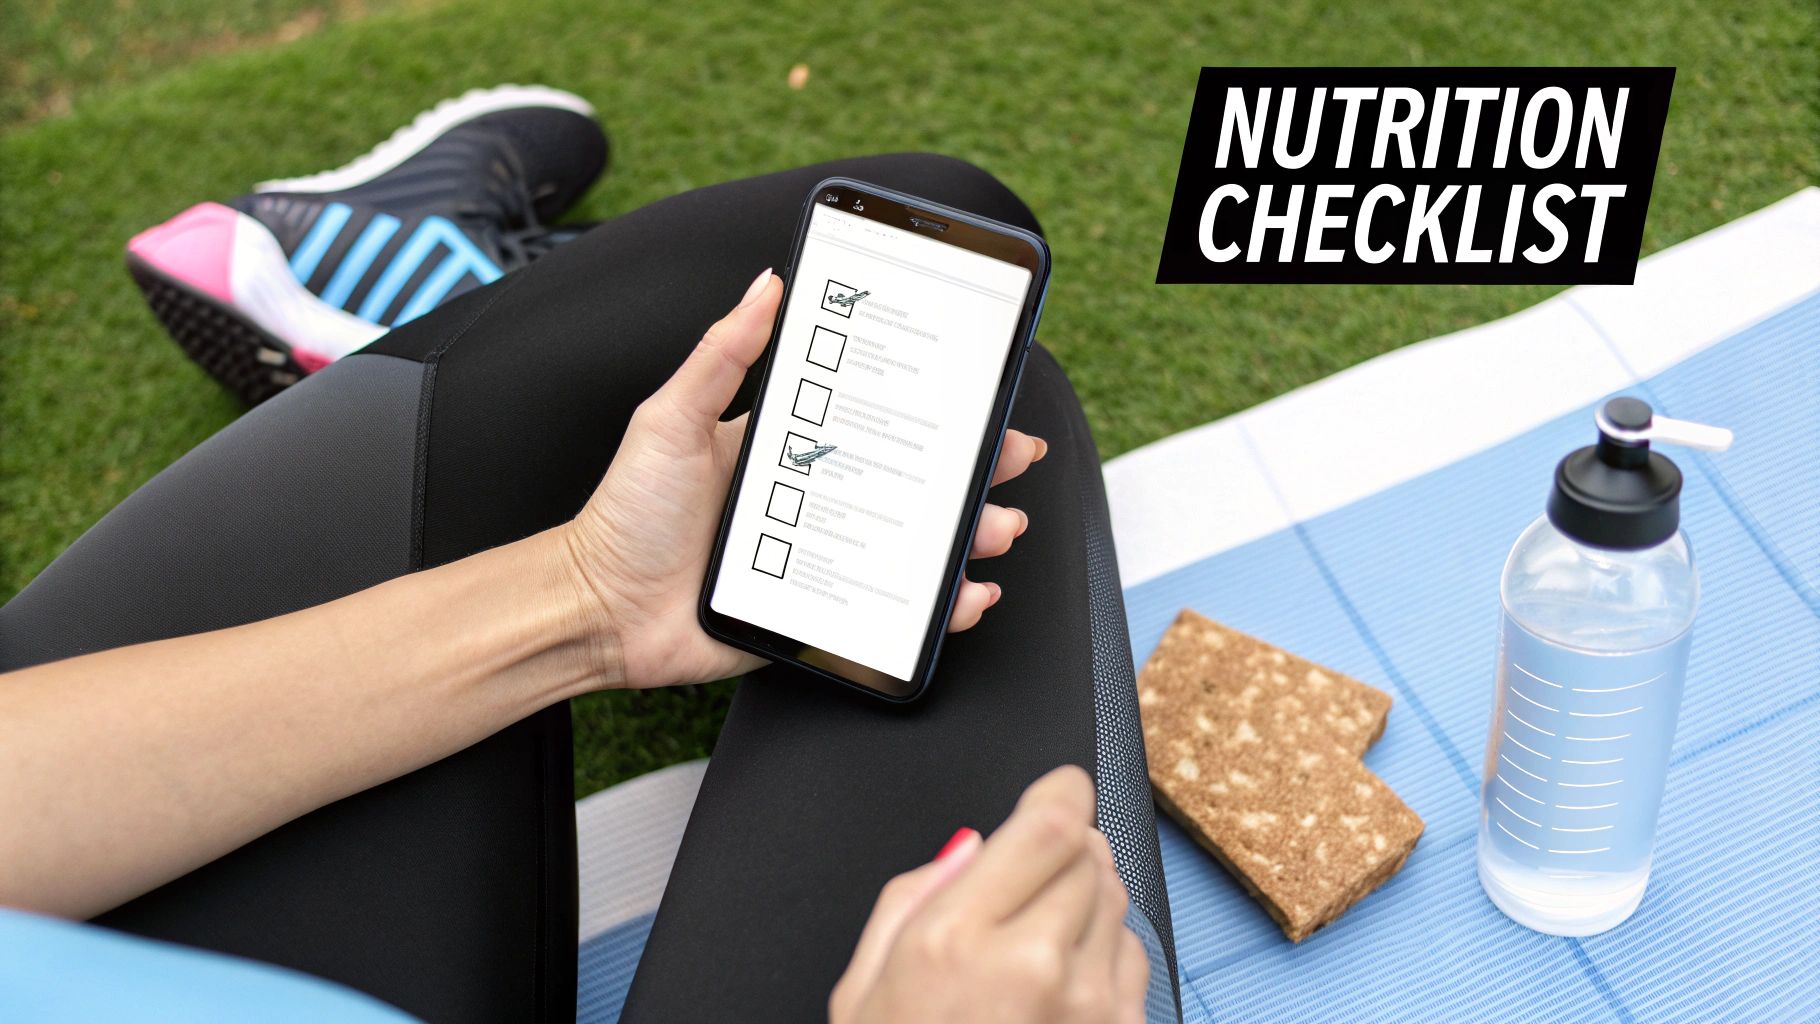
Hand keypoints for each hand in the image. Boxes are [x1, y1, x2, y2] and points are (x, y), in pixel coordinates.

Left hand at [561, 268, 1048, 689]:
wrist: (595, 610)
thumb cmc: (625, 516)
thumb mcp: (670, 419)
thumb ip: (721, 356)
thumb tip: (765, 285)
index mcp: (787, 452)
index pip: (874, 425)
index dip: (931, 414)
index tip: (976, 399)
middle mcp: (811, 504)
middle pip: (912, 485)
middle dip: (973, 473)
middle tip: (1011, 459)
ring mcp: (819, 562)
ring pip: (913, 548)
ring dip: (967, 537)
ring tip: (996, 528)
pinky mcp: (815, 618)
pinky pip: (889, 614)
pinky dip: (937, 610)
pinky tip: (963, 597)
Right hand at [829, 766, 1149, 1023]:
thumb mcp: (863, 986)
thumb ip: (915, 896)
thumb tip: (972, 845)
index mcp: (958, 938)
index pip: (1050, 823)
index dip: (1062, 792)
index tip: (1060, 788)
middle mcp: (1033, 963)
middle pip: (1090, 852)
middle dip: (1067, 849)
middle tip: (1034, 877)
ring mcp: (1086, 1005)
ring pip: (1118, 898)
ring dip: (1089, 900)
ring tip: (1040, 943)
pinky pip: (1135, 956)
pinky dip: (1107, 954)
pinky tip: (1061, 987)